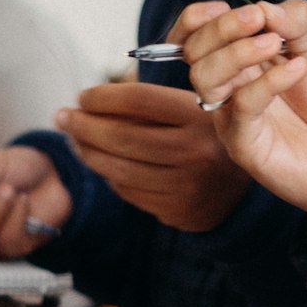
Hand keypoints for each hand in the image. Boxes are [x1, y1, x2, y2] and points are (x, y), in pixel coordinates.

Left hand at [54, 80, 250, 231]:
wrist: (242, 191)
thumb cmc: (207, 138)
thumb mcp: (195, 108)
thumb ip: (151, 102)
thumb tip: (90, 101)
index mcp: (199, 116)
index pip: (139, 101)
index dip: (103, 97)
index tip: (82, 96)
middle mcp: (194, 151)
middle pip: (122, 136)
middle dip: (84, 125)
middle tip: (64, 117)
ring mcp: (185, 185)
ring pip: (119, 168)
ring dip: (87, 152)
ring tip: (74, 140)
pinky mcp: (175, 210)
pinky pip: (129, 191)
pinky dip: (109, 175)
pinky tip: (101, 163)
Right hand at [175, 0, 306, 244]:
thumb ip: (297, 21)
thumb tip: (264, 5)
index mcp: (241, 61)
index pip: (195, 35)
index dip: (200, 17)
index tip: (229, 7)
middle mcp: (230, 87)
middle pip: (194, 51)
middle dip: (223, 28)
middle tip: (260, 20)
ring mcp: (232, 116)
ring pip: (205, 76)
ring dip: (238, 51)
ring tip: (277, 45)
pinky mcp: (244, 143)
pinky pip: (241, 105)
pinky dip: (269, 80)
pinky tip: (298, 70)